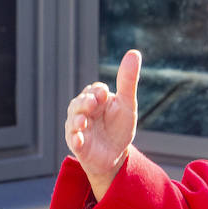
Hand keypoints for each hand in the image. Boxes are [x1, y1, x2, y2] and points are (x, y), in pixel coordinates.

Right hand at [65, 50, 140, 200]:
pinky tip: (79, 140)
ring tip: (83, 121)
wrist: (115, 155)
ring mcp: (78, 128)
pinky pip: (73, 140)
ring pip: (73, 120)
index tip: (104, 94)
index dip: (97, 92)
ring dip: (77, 120)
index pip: (93, 90)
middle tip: (92, 103)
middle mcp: (84, 111)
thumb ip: (128, 80)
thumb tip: (134, 53)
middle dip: (84, 103)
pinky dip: (75, 139)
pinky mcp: (77, 144)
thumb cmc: (120, 127)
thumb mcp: (127, 104)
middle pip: (79, 103)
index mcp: (96, 99)